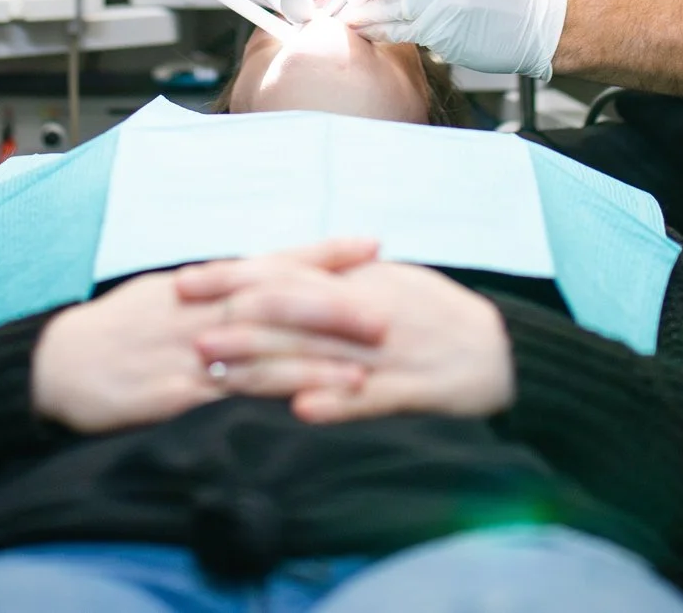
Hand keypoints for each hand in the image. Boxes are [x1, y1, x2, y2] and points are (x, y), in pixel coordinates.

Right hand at [31, 239, 378, 434]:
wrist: (58, 365)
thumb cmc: (114, 330)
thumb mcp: (165, 293)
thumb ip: (214, 287)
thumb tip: (261, 274)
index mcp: (201, 282)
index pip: (272, 260)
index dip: (323, 252)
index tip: (371, 244)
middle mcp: (201, 309)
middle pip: (278, 301)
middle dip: (334, 305)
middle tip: (387, 310)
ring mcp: (189, 351)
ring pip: (264, 348)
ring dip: (317, 356)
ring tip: (367, 364)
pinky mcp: (177, 393)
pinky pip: (234, 394)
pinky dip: (275, 396)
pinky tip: (310, 405)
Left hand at [186, 260, 514, 424]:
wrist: (499, 350)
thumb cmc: (436, 314)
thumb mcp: (384, 281)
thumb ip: (333, 277)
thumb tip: (276, 269)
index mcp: (357, 278)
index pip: (283, 271)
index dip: (232, 276)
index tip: (184, 282)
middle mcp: (365, 309)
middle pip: (291, 313)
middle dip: (237, 324)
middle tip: (188, 335)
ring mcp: (385, 351)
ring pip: (318, 357)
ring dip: (268, 365)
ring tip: (222, 376)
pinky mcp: (409, 388)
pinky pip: (369, 399)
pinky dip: (336, 403)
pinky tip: (302, 413)